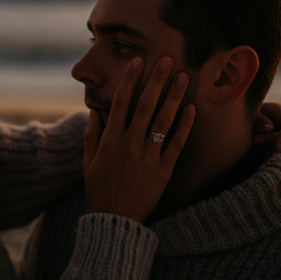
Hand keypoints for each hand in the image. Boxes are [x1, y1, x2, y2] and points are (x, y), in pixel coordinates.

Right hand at [83, 56, 195, 222]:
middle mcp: (129, 144)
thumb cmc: (99, 189)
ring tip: (183, 77)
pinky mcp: (163, 170)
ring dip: (174, 97)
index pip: (120, 102)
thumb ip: (92, 134)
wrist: (115, 220)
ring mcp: (148, 157)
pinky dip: (184, 126)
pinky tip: (192, 109)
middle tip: (167, 59)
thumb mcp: (88, 161)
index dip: (130, 80)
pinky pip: (176, 144)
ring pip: (163, 121)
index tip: (138, 62)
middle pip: (145, 105)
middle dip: (156, 80)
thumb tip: (95, 109)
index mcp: (110, 140)